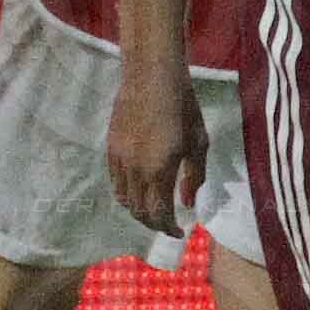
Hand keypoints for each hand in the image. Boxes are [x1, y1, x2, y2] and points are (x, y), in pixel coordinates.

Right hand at [106, 65, 206, 239]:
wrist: (151, 77)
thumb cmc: (183, 107)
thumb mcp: (198, 143)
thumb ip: (194, 177)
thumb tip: (187, 203)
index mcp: (160, 170)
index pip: (159, 214)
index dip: (168, 229)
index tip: (180, 232)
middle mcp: (135, 170)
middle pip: (138, 211)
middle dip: (154, 223)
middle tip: (168, 224)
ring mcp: (119, 160)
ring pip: (123, 198)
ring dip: (138, 210)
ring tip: (153, 209)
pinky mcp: (111, 149)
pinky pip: (116, 181)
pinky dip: (127, 193)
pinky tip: (140, 188)